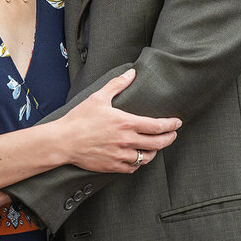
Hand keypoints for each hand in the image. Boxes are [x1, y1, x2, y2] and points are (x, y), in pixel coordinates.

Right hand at [59, 69, 180, 172]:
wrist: (63, 141)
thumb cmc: (80, 118)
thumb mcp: (98, 97)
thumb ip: (117, 85)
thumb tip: (132, 72)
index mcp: (126, 123)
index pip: (157, 126)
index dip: (170, 125)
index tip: (177, 123)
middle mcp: (126, 141)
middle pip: (157, 144)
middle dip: (169, 139)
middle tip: (173, 135)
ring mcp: (120, 155)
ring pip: (146, 158)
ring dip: (154, 152)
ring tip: (155, 146)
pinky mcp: (113, 166)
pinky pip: (133, 168)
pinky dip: (138, 162)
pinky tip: (138, 157)